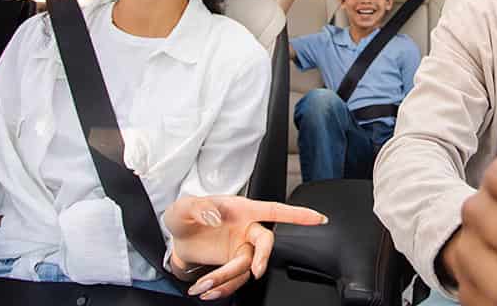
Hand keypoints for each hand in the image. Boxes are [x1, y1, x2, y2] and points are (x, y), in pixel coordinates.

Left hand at [165, 195, 326, 299]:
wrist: (178, 238)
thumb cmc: (185, 216)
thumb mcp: (183, 207)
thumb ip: (198, 207)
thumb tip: (214, 214)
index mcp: (241, 210)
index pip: (274, 210)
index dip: (298, 214)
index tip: (319, 219)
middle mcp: (246, 229)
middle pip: (266, 242)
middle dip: (263, 257)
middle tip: (256, 270)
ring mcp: (241, 249)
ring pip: (246, 267)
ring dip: (226, 279)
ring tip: (202, 286)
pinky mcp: (233, 265)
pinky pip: (236, 280)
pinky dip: (221, 288)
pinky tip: (206, 290)